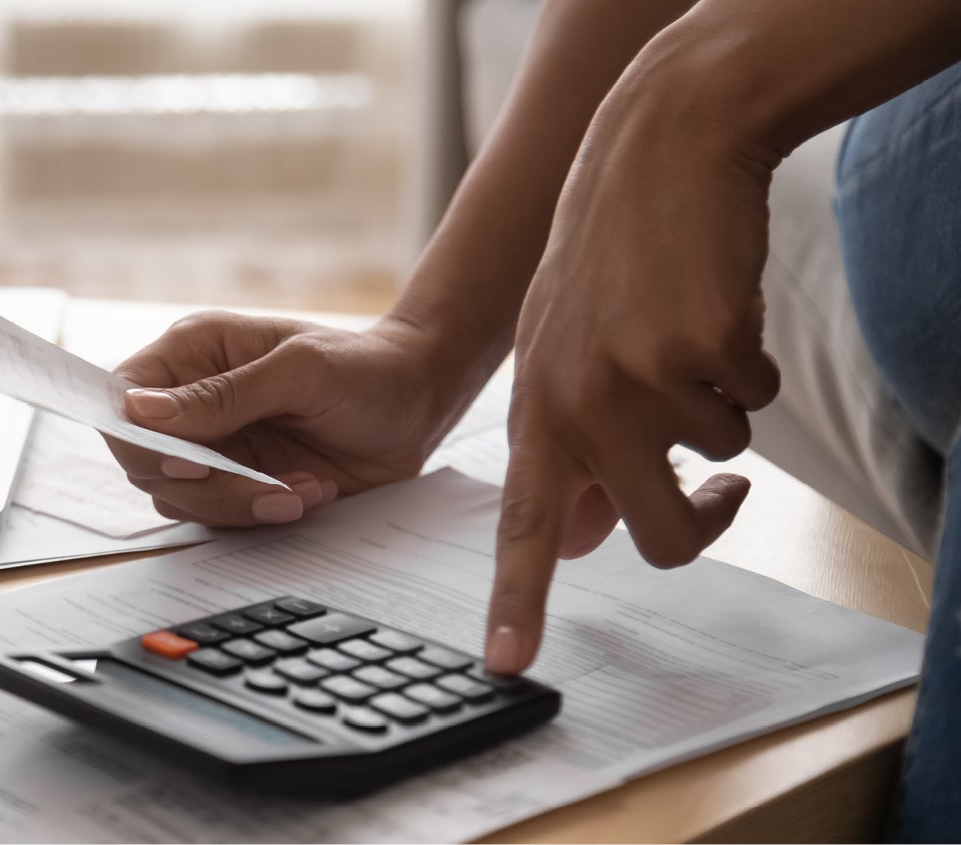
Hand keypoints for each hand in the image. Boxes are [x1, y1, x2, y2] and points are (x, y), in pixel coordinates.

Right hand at [109, 311, 467, 525]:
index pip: (123, 399)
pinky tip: (310, 492)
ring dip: (241, 504)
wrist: (417, 407)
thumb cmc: (363, 369)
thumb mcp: (300, 370)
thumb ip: (222, 394)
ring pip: (179, 499)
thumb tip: (140, 411)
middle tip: (263, 484)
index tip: (187, 464)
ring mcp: (213, 447)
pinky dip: (264, 515)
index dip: (138, 440)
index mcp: (192, 353)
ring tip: (303, 487)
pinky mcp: (237, 484)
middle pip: (144, 460)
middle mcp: (191, 402)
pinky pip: (221, 518)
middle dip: (205, 485)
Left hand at [484, 111, 780, 674]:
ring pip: (721, 459)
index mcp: (536, 413)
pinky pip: (757, 401)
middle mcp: (578, 405)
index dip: (518, 600)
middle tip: (723, 489)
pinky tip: (712, 307)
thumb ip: (570, 445)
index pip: (522, 526)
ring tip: (684, 335)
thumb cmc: (608, 261)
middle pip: (660, 538)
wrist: (655, 151)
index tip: (507, 663)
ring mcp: (640, 378)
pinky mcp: (705, 348)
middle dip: (704, 522)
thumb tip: (589, 538)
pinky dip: (749, 366)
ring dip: (721, 411)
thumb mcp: (562, 353)